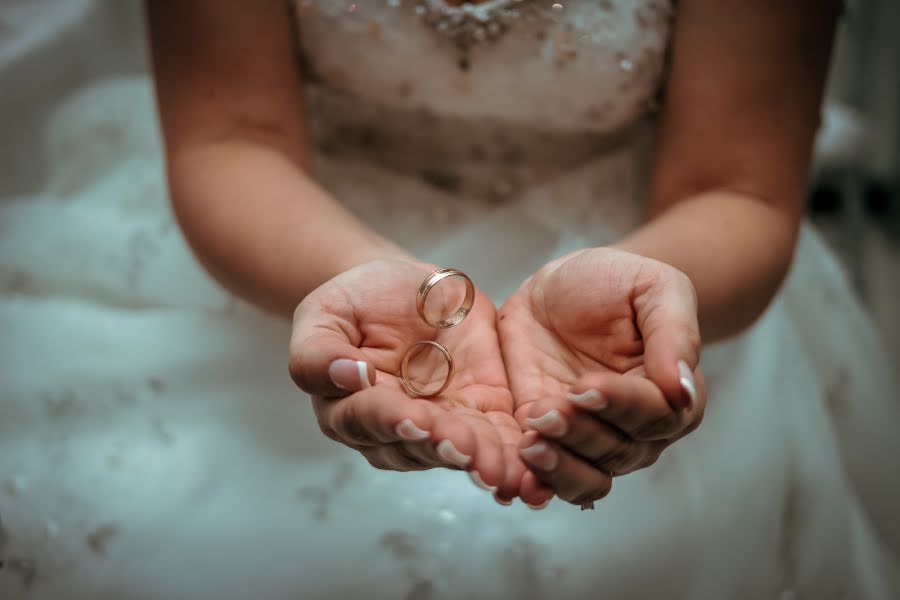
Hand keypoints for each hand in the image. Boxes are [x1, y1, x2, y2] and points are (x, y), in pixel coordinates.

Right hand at [289, 258, 525, 497]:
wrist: (405, 288)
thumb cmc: (356, 303)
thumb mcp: (324, 314)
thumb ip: (318, 352)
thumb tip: (348, 376)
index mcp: (348, 410)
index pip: (367, 419)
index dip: (390, 419)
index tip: (411, 418)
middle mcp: (394, 430)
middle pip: (417, 446)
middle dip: (442, 447)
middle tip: (461, 448)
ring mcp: (441, 426)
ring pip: (459, 451)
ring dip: (480, 460)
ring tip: (498, 467)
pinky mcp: (482, 413)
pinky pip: (499, 440)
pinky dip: (513, 457)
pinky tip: (526, 473)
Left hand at [498, 248, 705, 506]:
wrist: (562, 288)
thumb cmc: (617, 284)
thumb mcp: (654, 287)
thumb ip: (674, 333)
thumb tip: (682, 389)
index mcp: (672, 396)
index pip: (654, 414)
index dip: (620, 405)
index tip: (587, 387)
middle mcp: (636, 430)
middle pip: (617, 451)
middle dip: (581, 433)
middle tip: (548, 411)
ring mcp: (590, 440)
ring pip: (584, 475)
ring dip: (558, 466)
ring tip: (530, 444)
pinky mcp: (546, 440)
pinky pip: (545, 474)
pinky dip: (533, 481)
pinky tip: (515, 475)